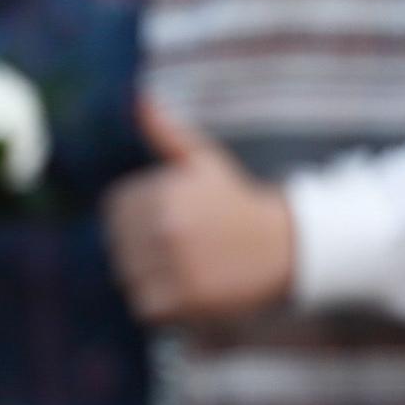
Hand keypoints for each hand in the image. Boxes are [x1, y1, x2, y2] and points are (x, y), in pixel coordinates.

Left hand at [104, 100, 295, 323]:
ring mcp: (175, 264)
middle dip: (143, 248)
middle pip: (119, 246)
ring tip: (186, 267)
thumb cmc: (237, 202)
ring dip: (150, 277)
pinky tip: (189, 290)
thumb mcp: (204, 162)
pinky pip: (144, 306)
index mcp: (163, 193)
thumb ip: (167, 133)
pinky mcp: (186, 299)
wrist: (288, 246)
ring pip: (129, 277)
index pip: (115, 211)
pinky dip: (161, 305)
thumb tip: (140, 98)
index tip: (171, 221)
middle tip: (183, 247)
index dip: (138, 218)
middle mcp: (166, 227)